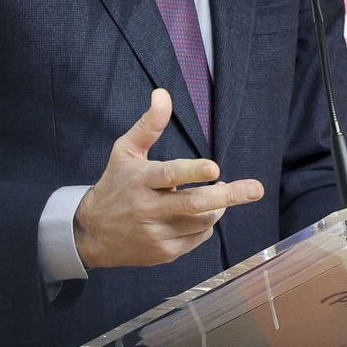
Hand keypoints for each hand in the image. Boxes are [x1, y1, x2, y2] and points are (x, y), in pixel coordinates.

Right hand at [73, 89, 264, 269]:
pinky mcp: (163, 253)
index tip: (214, 167)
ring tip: (218, 195)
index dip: (192, 171)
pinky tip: (198, 216)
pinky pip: (198, 238)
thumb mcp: (125, 151)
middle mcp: (147, 208)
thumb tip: (163, 94)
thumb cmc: (115, 185)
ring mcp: (156, 234)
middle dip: (227, 196)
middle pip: (193, 204)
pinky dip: (205, 225)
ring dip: (218, 207)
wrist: (91, 234)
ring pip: (202, 222)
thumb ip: (149, 124)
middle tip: (254, 189)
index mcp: (140, 180)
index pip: (169, 175)